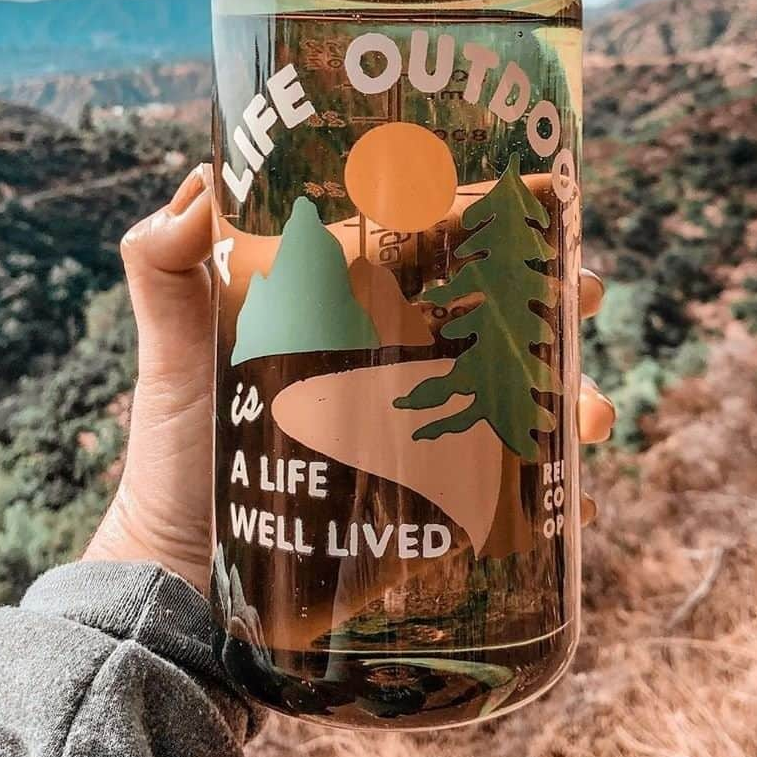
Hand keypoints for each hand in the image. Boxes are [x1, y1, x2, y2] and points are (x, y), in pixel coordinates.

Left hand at [83, 167, 615, 590]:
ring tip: (592, 420)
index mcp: (357, 320)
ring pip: (525, 410)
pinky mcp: (434, 514)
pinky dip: (559, 503)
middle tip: (584, 296)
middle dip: (559, 309)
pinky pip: (516, 502)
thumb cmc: (177, 453)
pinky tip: (578, 508)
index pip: (442, 260)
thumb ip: (164, 265)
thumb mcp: (174, 351)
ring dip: (577, 405)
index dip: (498, 232)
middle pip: (503, 329)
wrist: (183, 574)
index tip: (546, 207)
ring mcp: (426, 444)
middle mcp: (403, 373)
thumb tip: (202, 183)